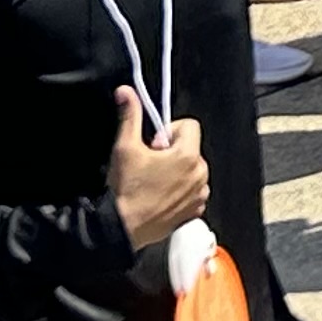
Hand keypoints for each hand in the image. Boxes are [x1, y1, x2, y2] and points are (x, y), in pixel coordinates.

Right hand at [105, 89, 211, 247]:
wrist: (121, 228)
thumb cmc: (125, 190)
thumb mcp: (125, 147)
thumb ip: (130, 116)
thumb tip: (127, 93)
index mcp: (188, 155)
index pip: (189, 126)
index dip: (169, 131)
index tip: (154, 144)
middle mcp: (200, 173)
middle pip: (190, 148)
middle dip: (172, 152)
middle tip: (150, 165)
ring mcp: (199, 194)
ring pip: (192, 169)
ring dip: (177, 171)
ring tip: (153, 182)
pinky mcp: (195, 211)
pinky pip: (192, 191)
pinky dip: (180, 190)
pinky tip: (160, 196)